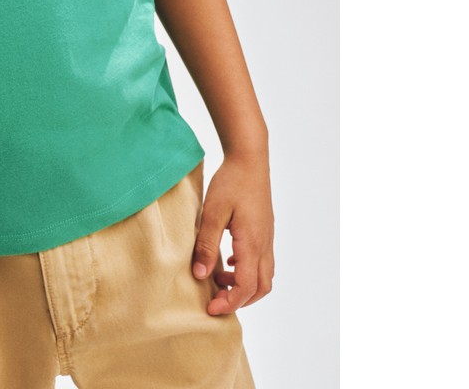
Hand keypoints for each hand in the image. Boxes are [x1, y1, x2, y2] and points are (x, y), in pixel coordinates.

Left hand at [191, 153, 274, 315]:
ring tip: (219, 279)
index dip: (228, 302)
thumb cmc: (231, 182)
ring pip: (264, 277)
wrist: (250, 159)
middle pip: (260, 288)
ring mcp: (267, 238)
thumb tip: (200, 274)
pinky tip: (229, 260)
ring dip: (244, 286)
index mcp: (251, 244)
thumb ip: (207, 245)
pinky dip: (247, 270)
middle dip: (238, 300)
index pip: (245, 287)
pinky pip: (262, 262)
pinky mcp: (265, 231)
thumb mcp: (212, 213)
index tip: (209, 308)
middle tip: (215, 300)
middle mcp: (264, 245)